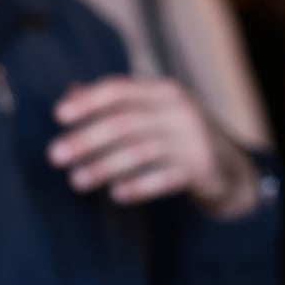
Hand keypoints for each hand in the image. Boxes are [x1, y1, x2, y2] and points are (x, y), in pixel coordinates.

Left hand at [49, 76, 259, 218]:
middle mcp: (179, 110)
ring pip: (141, 151)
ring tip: (76, 181)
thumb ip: (113, 105)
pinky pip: (166, 178)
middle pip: (124, 122)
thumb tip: (70, 93)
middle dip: (86, 139)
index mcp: (162, 91)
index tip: (58, 116)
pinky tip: (117, 195)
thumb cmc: (175, 137)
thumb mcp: (149, 114)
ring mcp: (194, 139)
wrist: (230, 169)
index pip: (120, 89)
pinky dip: (140, 186)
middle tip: (54, 156)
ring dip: (104, 167)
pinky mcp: (205, 168)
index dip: (88, 101)